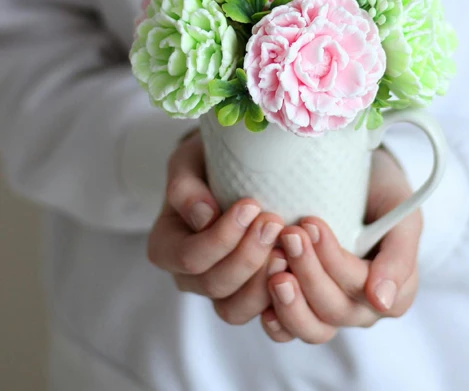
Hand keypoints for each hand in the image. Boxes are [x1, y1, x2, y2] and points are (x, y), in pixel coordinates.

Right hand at [147, 132, 285, 323]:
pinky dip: (279, 297)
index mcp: (166, 246)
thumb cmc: (207, 163)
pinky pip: (261, 313)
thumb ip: (185, 187)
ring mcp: (218, 291)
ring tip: (287, 249)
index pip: (189, 257)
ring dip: (264, 281)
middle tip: (274, 222)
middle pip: (215, 284)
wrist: (234, 168)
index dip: (221, 238)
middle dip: (248, 256)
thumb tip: (204, 216)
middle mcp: (187, 276)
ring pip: (235, 309)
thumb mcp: (188, 162)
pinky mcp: (247, 297)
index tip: (251, 205)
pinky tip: (296, 268)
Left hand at [261, 148, 421, 343]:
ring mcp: (330, 311)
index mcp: (394, 294)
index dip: (333, 259)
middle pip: (333, 308)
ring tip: (273, 262)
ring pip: (311, 327)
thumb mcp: (403, 216)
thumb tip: (382, 302)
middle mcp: (362, 310)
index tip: (311, 224)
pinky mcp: (303, 308)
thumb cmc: (383, 197)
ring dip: (290, 299)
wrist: (360, 180)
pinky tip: (263, 303)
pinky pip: (288, 330)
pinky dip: (276, 318)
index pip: (360, 287)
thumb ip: (400, 257)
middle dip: (308, 270)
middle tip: (290, 234)